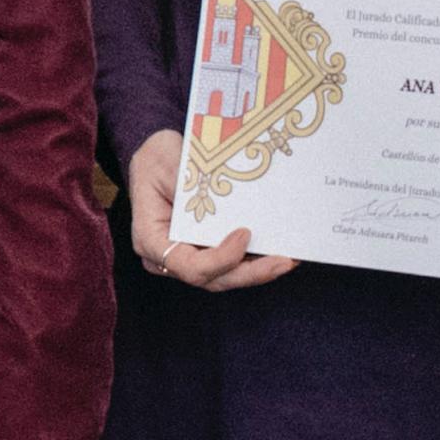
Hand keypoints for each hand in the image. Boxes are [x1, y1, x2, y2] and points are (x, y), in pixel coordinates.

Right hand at [126, 130, 295, 289]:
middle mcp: (167, 257)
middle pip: (211, 278)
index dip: (220, 258)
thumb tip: (219, 192)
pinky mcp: (204, 252)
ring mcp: (186, 257)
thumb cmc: (155, 160)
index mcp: (150, 239)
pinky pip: (230, 265)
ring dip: (258, 271)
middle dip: (250, 273)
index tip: (244, 233)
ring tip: (289, 259)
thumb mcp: (166, 160)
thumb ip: (189, 181)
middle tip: (283, 261)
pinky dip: (254, 261)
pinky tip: (279, 252)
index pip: (187, 265)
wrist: (154, 161)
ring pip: (224, 277)